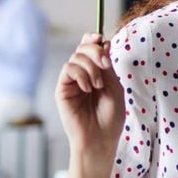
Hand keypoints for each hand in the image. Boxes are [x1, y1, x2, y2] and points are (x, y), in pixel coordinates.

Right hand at [55, 33, 124, 164]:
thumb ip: (107, 66)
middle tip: (105, 65)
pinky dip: (81, 74)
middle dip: (95, 51)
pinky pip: (68, 69)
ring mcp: (71, 81)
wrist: (100, 139)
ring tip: (97, 86)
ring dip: (91, 67)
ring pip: (76, 57)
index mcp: (95, 72)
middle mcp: (82, 74)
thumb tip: (103, 42)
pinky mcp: (62, 89)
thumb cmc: (110, 117)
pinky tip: (87, 88)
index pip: (90, 47)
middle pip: (83, 47)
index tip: (101, 39)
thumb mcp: (115, 86)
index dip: (94, 38)